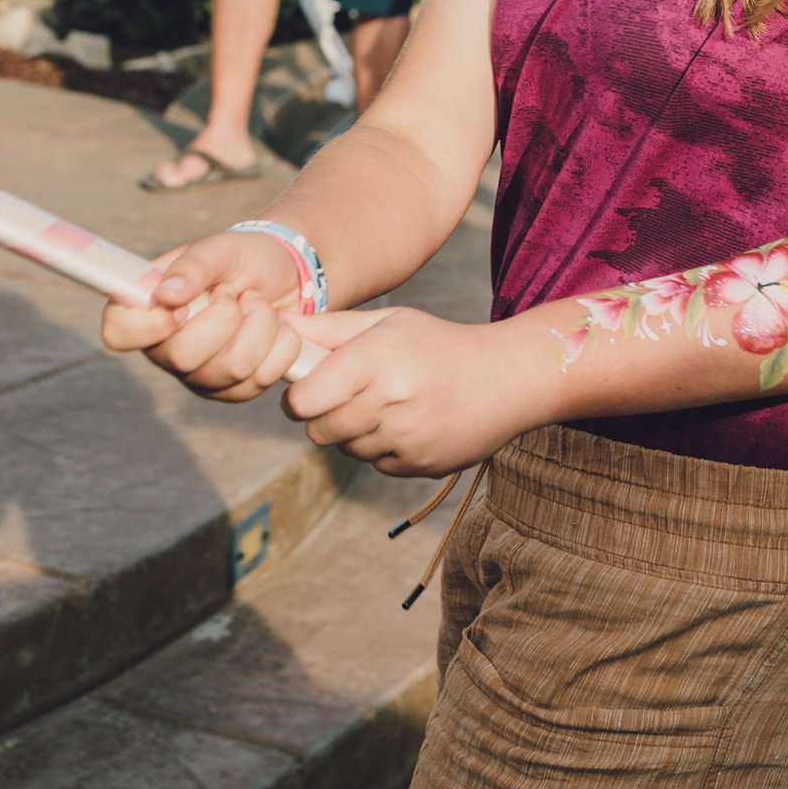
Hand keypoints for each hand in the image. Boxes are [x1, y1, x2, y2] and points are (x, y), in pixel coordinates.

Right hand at [101, 231, 307, 402]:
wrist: (287, 277)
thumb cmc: (242, 258)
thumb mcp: (220, 248)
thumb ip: (193, 266)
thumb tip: (166, 295)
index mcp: (147, 309)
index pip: (118, 333)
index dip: (148, 326)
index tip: (182, 306)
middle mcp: (164, 348)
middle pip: (182, 357)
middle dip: (225, 317)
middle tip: (235, 293)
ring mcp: (199, 375)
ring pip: (231, 369)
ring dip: (260, 325)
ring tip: (258, 303)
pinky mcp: (234, 391)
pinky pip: (261, 379)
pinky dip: (280, 345)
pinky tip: (277, 327)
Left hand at [280, 307, 530, 476]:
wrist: (507, 379)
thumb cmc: (439, 344)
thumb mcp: (389, 322)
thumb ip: (331, 328)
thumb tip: (280, 325)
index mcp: (377, 360)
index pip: (305, 399)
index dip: (296, 397)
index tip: (303, 389)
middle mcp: (391, 402)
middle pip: (319, 430)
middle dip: (319, 416)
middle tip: (337, 397)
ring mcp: (408, 439)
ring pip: (346, 449)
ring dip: (351, 432)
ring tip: (379, 405)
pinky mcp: (422, 466)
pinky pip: (376, 464)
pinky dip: (380, 448)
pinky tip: (404, 422)